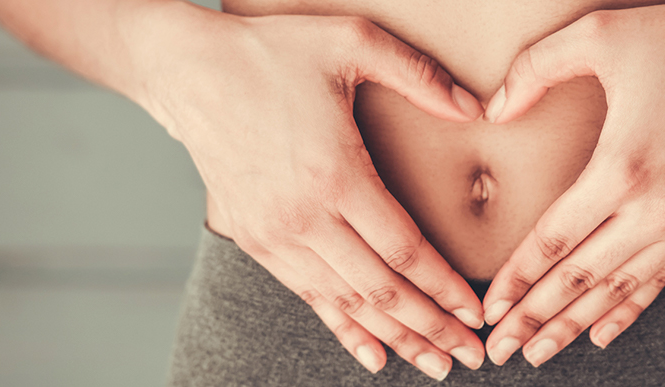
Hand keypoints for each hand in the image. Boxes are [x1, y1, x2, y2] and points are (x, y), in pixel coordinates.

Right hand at [132, 4, 487, 378]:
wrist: (187, 72)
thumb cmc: (271, 54)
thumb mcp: (350, 42)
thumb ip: (419, 74)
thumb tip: (477, 109)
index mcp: (335, 174)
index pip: (403, 250)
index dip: (444, 288)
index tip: (476, 312)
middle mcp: (304, 217)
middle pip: (381, 290)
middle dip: (431, 327)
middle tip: (470, 356)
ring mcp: (276, 235)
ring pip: (347, 302)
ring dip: (395, 337)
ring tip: (435, 363)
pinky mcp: (256, 241)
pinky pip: (309, 297)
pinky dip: (344, 329)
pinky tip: (374, 356)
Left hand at [478, 1, 664, 365]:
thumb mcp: (599, 35)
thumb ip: (534, 69)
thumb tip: (493, 111)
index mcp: (623, 167)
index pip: (555, 239)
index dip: (517, 278)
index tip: (489, 308)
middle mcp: (658, 209)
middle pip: (580, 279)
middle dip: (533, 319)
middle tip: (497, 349)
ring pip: (619, 289)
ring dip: (574, 325)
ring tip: (535, 353)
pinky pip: (661, 281)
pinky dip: (628, 311)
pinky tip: (600, 336)